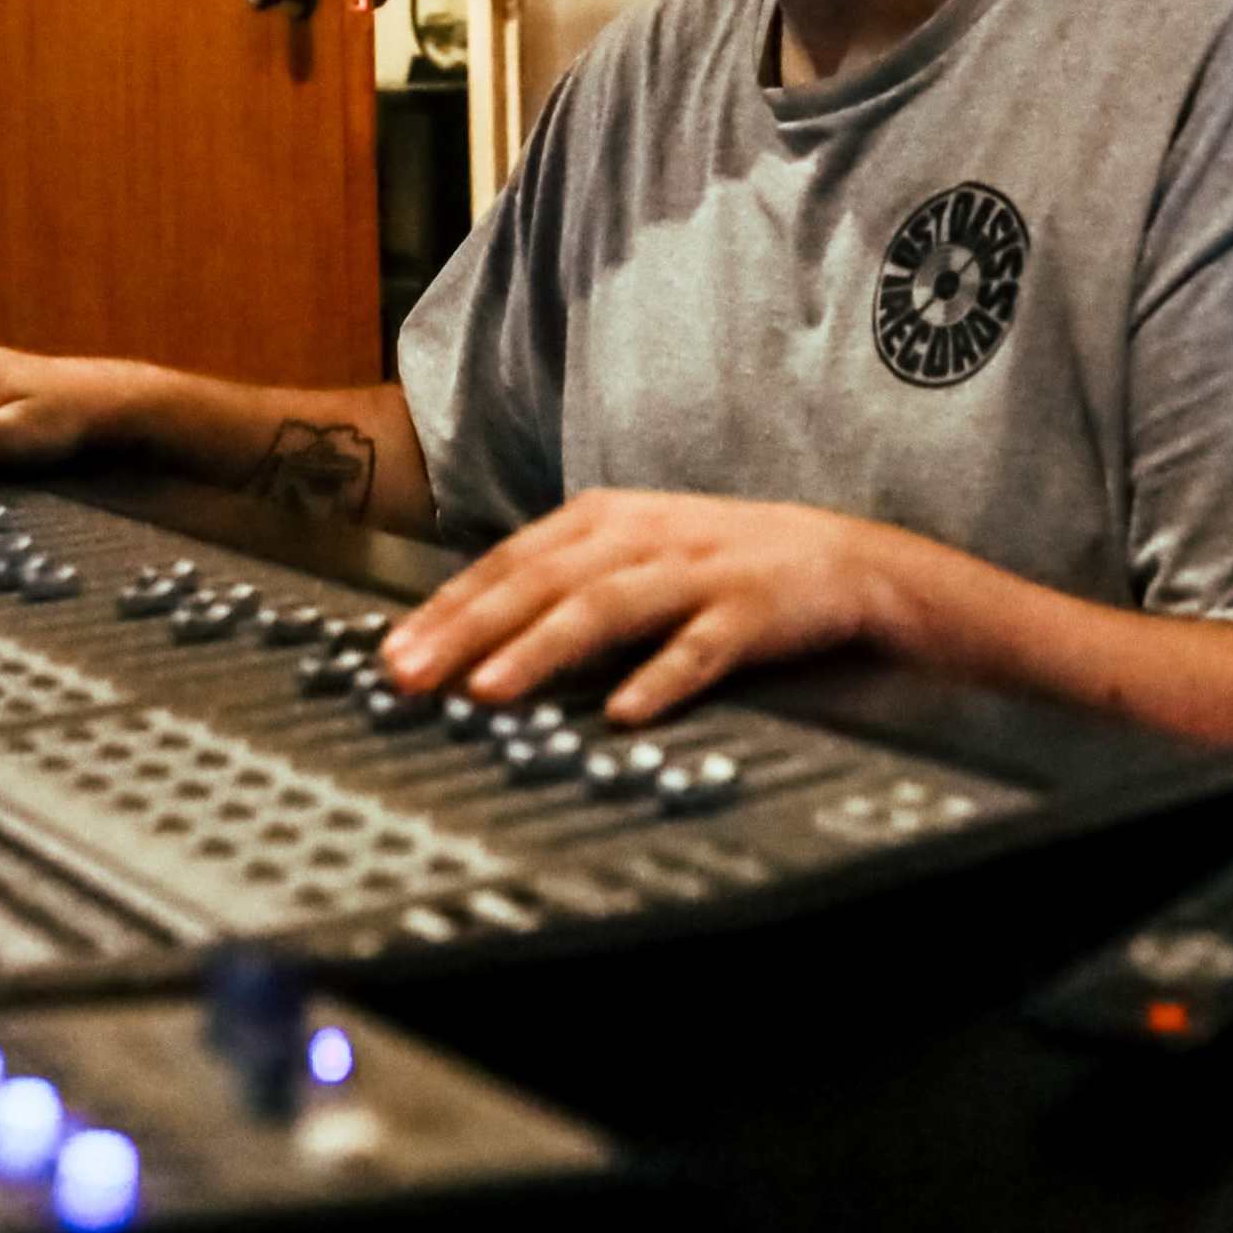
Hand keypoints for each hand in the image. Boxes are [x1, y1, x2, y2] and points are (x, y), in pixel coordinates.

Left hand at [376, 490, 907, 724]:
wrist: (841, 561)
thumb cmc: (718, 565)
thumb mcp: (630, 556)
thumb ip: (555, 588)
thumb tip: (459, 642)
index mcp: (604, 520)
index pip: (508, 561)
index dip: (447, 606)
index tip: (391, 654)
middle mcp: (643, 536)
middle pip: (542, 581)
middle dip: (470, 629)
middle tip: (412, 676)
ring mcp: (699, 570)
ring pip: (607, 606)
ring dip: (542, 648)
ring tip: (489, 692)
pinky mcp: (754, 610)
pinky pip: (702, 647)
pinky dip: (661, 677)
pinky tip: (625, 712)